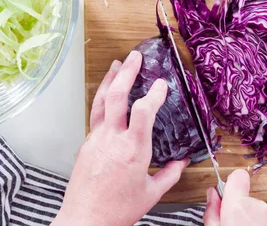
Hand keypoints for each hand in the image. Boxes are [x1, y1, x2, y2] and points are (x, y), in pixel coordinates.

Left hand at [51, 51, 188, 225]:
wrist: (84, 221)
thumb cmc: (115, 211)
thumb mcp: (151, 193)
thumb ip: (170, 174)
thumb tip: (181, 162)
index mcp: (133, 150)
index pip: (144, 111)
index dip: (155, 94)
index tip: (162, 84)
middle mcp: (112, 140)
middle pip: (116, 97)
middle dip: (127, 72)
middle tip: (136, 57)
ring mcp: (96, 140)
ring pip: (101, 102)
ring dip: (111, 79)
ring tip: (118, 65)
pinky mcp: (86, 144)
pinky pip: (95, 115)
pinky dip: (103, 99)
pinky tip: (107, 95)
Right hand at [203, 169, 266, 225]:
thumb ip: (212, 212)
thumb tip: (212, 195)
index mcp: (238, 206)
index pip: (237, 176)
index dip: (229, 184)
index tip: (224, 196)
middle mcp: (258, 207)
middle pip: (245, 198)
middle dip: (237, 209)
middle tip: (229, 225)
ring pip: (256, 210)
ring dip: (249, 220)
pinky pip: (266, 220)